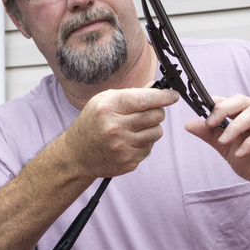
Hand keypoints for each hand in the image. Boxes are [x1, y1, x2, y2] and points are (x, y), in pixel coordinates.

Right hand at [63, 86, 178, 178]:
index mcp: (109, 108)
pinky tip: (130, 141)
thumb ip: (130, 94)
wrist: (77, 154)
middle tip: (149, 111)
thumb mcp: (103, 101)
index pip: (145, 99)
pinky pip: (149, 149)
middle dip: (157, 111)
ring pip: (156, 133)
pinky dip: (144, 143)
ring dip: (152, 128)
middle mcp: (115, 127)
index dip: (164, 96)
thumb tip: (154, 87)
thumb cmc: (91, 124)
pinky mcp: (127, 162)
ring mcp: (122, 147)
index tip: (173, 96)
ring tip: (137, 127)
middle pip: (156, 116)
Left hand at [184, 94, 249, 199]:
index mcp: (248, 113)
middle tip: (210, 123)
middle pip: (243, 101)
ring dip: (235, 126)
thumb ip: (210, 135)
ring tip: (224, 141)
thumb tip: (189, 124)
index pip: (231, 101)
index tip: (200, 109)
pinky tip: (240, 152)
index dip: (216, 103)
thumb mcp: (226, 148)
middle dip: (224, 109)